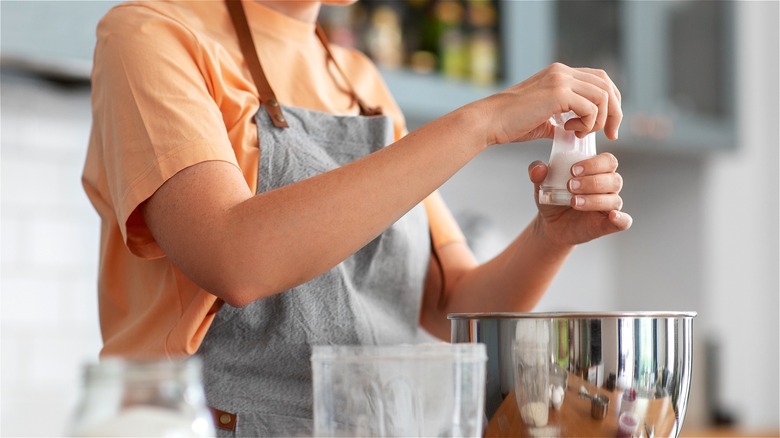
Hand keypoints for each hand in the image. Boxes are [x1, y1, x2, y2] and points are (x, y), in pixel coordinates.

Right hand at [476, 63, 621, 146]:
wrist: (490, 121)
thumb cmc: (510, 123)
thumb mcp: (542, 119)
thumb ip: (560, 120)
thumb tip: (575, 131)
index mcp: (559, 73)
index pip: (600, 79)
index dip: (612, 102)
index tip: (609, 127)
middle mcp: (562, 71)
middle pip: (607, 85)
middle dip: (615, 113)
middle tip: (612, 135)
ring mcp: (560, 80)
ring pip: (602, 97)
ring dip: (598, 120)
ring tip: (579, 132)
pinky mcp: (558, 93)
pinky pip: (590, 108)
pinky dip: (587, 124)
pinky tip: (568, 130)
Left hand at [528, 152, 631, 245]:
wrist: (551, 222)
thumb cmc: (553, 197)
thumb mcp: (541, 183)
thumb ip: (537, 172)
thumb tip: (539, 168)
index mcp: (597, 171)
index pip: (608, 161)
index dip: (594, 164)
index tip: (573, 170)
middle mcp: (608, 187)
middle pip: (613, 179)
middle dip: (592, 182)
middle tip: (570, 186)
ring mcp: (610, 206)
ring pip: (614, 199)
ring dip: (594, 200)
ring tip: (573, 202)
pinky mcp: (608, 224)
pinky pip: (624, 221)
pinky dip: (621, 219)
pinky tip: (612, 216)